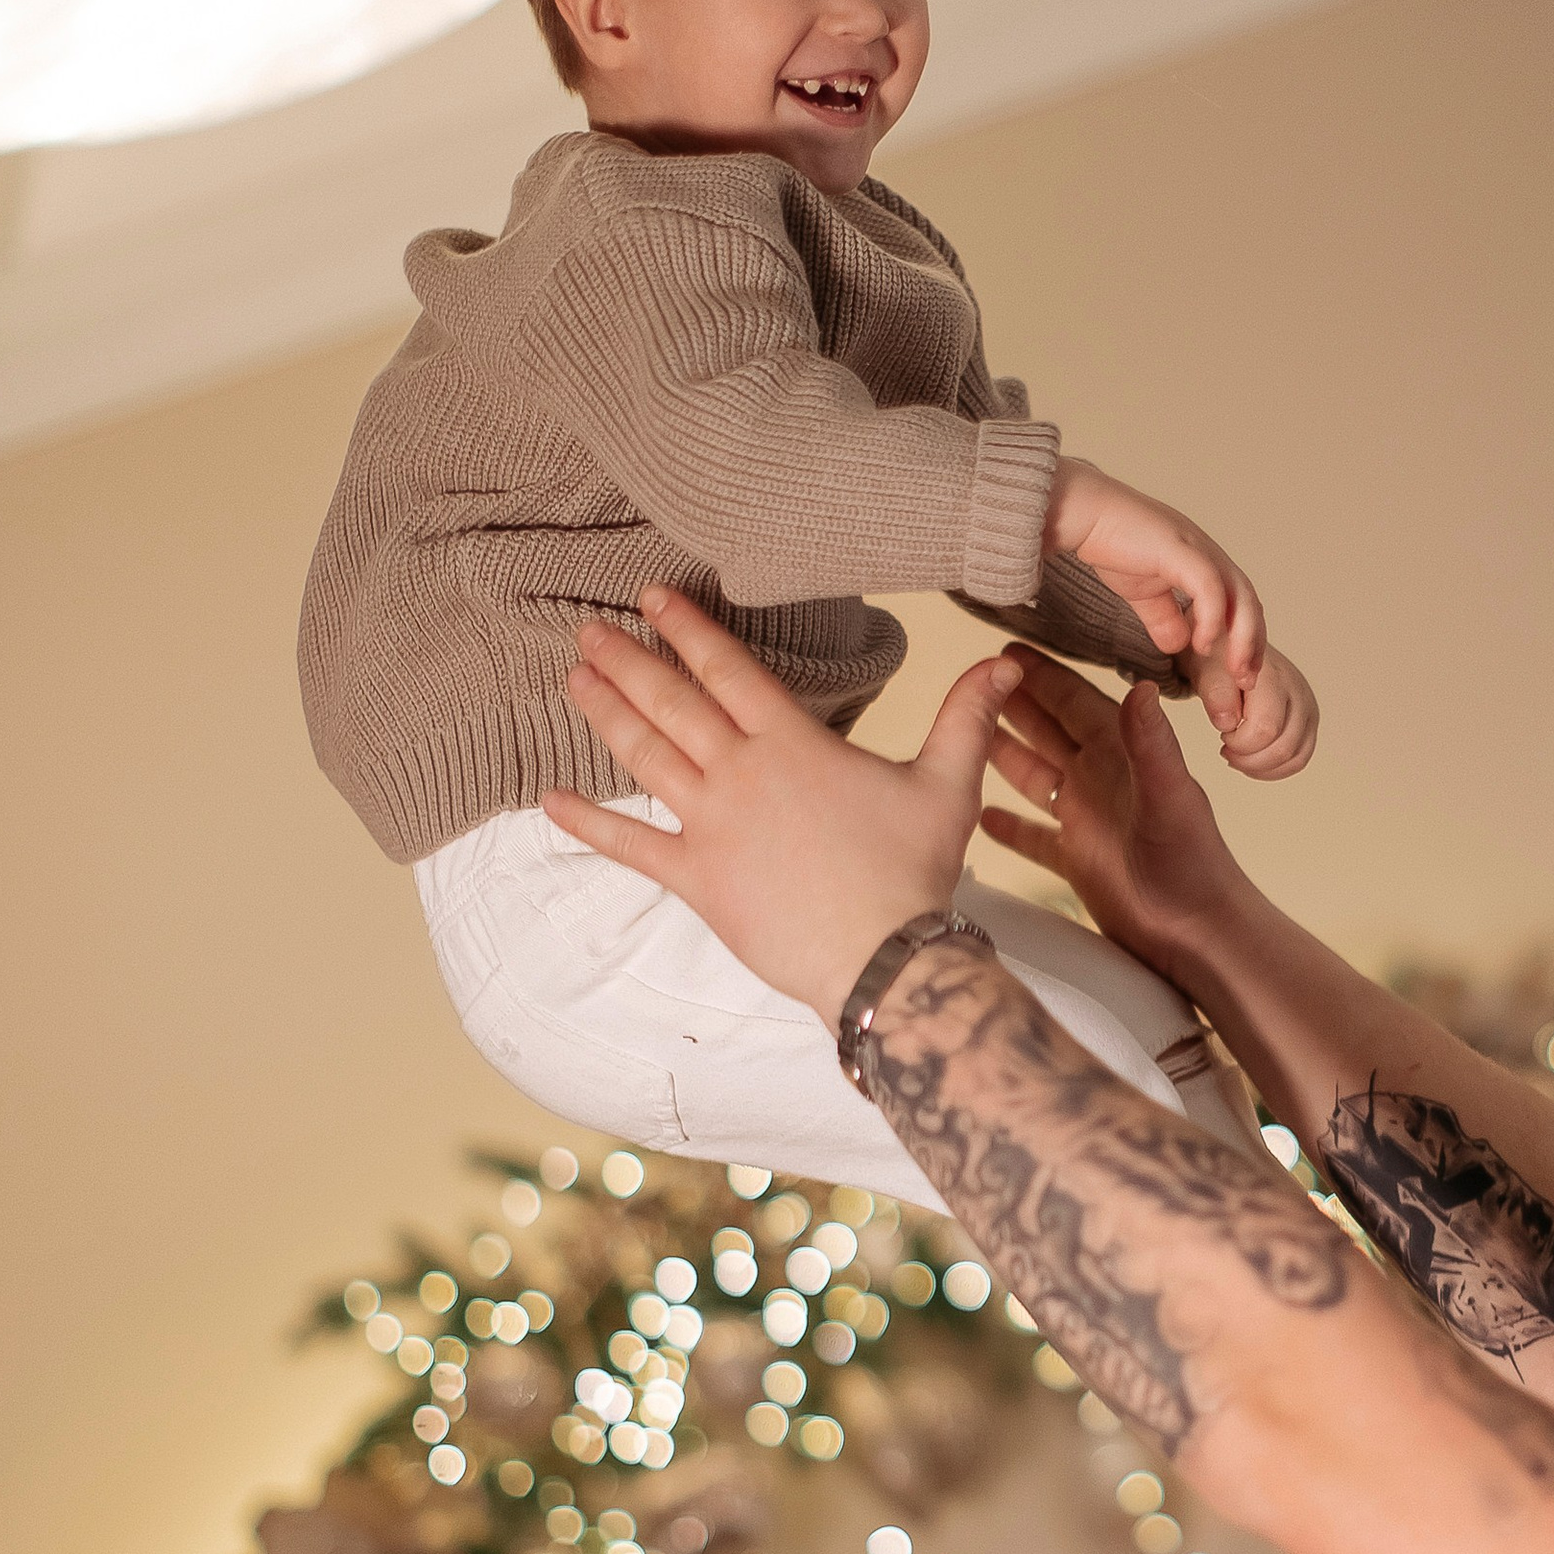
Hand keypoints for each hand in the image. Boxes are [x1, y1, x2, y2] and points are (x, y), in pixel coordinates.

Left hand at [548, 586, 1009, 1026]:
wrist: (884, 956)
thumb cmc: (914, 872)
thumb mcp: (948, 785)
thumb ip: (966, 717)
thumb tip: (1004, 663)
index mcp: (794, 744)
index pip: (730, 670)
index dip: (688, 629)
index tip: (651, 597)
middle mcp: (741, 774)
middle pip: (672, 703)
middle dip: (628, 660)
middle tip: (588, 626)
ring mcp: (711, 826)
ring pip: (645, 757)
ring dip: (605, 714)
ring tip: (573, 677)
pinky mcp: (697, 879)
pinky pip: (631, 846)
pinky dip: (588, 823)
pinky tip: (549, 798)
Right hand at [981, 644, 1250, 986]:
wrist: (1195, 932)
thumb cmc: (1193, 864)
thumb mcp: (1170, 797)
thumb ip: (1151, 744)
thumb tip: (1140, 687)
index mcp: (1122, 755)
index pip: (1074, 702)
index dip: (1042, 676)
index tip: (1005, 651)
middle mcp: (1100, 780)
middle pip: (1048, 731)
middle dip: (1013, 703)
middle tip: (972, 678)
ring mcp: (1086, 819)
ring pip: (1034, 776)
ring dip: (1003, 754)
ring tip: (963, 731)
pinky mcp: (1075, 860)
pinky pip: (1032, 835)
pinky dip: (1007, 825)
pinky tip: (978, 815)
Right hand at [1046, 456, 1263, 734]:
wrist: (1081, 512)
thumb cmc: (1110, 542)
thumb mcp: (1144, 592)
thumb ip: (1163, 617)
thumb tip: (1179, 645)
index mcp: (1203, 563)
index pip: (1238, 604)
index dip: (1246, 640)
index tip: (1242, 676)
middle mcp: (1208, 553)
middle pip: (1248, 602)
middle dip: (1252, 645)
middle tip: (1248, 682)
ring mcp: (1197, 548)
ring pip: (1237, 595)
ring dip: (1243, 636)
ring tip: (1236, 670)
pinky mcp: (1179, 547)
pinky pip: (1207, 586)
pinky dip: (1211, 617)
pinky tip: (1202, 644)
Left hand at [1207, 638, 1317, 781]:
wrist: (1232, 648)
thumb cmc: (1217, 660)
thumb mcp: (1205, 668)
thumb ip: (1216, 692)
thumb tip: (1228, 724)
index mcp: (1273, 676)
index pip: (1265, 729)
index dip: (1239, 744)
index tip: (1222, 734)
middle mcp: (1298, 691)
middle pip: (1283, 749)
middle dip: (1248, 759)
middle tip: (1226, 749)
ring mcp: (1307, 707)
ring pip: (1295, 758)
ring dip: (1261, 767)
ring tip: (1237, 754)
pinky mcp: (1307, 721)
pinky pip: (1300, 759)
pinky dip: (1274, 768)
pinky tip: (1251, 759)